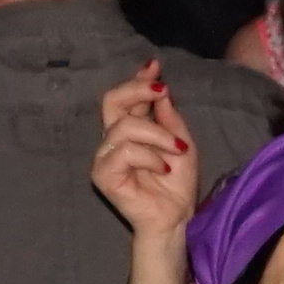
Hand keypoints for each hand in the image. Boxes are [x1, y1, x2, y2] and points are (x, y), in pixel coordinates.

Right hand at [90, 64, 201, 240]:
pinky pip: (125, 152)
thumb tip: (160, 88)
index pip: (125, 98)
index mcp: (130, 130)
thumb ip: (168, 116)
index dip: (138, 80)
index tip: (155, 66)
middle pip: (111, 101)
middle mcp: (113, 140)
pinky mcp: (103, 175)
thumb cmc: (176, 183)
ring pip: (125, 126)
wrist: (175, 217)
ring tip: (176, 150)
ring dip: (158, 135)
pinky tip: (163, 168)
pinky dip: (149, 157)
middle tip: (162, 91)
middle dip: (137, 90)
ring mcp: (105, 157)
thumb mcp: (180, 141)